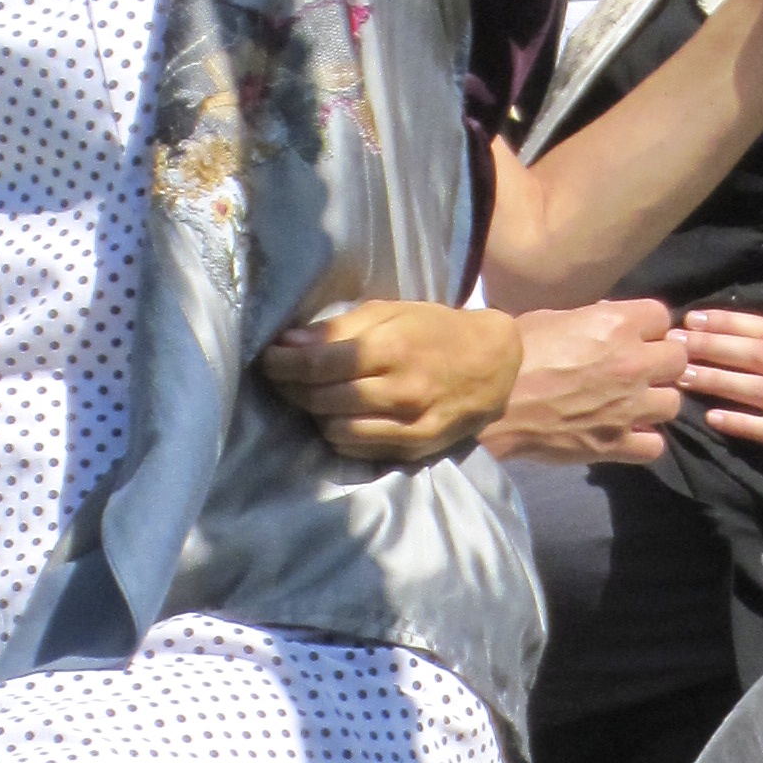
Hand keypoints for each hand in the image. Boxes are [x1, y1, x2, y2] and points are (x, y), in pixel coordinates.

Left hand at [259, 299, 521, 460]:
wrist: (495, 366)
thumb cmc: (435, 331)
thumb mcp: (392, 313)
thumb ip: (340, 329)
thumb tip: (289, 342)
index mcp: (392, 347)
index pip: (319, 364)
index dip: (284, 364)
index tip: (267, 358)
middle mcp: (400, 389)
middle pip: (322, 398)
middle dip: (292, 388)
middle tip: (281, 377)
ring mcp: (409, 423)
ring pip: (335, 428)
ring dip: (314, 413)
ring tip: (310, 396)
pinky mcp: (415, 448)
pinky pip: (357, 448)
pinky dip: (338, 433)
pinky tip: (338, 416)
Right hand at [483, 298, 686, 462]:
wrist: (490, 401)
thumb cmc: (514, 353)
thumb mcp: (554, 318)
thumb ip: (592, 320)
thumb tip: (608, 324)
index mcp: (617, 324)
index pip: (663, 317)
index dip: (649, 327)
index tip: (635, 336)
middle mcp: (633, 363)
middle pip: (678, 360)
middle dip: (661, 363)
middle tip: (637, 370)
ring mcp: (629, 407)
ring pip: (673, 403)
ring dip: (655, 403)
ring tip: (632, 405)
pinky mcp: (616, 443)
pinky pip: (654, 445)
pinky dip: (643, 441)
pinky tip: (625, 434)